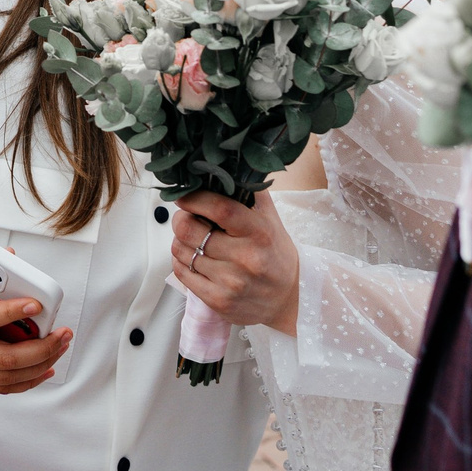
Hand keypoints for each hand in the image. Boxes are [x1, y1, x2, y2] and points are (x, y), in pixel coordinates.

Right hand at [0, 251, 71, 393]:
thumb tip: (11, 260)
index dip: (12, 313)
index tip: (37, 304)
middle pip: (3, 359)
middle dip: (41, 348)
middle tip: (62, 332)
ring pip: (6, 378)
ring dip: (39, 365)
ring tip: (60, 346)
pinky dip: (25, 382)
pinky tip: (44, 368)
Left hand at [172, 191, 299, 334]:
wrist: (290, 297)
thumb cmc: (275, 253)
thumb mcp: (270, 218)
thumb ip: (249, 192)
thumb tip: (223, 169)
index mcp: (259, 232)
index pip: (220, 209)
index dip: (195, 198)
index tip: (184, 195)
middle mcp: (245, 258)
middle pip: (190, 230)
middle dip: (181, 219)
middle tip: (186, 217)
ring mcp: (230, 282)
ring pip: (182, 251)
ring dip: (181, 241)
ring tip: (193, 239)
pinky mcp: (218, 301)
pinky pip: (182, 273)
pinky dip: (181, 261)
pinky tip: (193, 257)